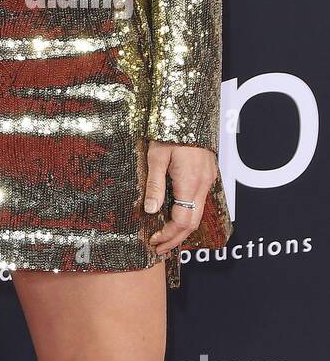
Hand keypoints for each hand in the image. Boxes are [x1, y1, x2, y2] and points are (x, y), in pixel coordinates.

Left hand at [144, 140, 218, 256]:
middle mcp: (203, 185)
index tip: (153, 240)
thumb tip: (150, 211)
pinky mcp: (208, 175)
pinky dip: (188, 215)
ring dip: (182, 229)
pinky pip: (199, 202)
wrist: (188, 112)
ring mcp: (208, 180)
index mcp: (190, 183)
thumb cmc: (169, 130)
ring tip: (165, 238)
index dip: (168, 235)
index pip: (182, 221)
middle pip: (193, 223)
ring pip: (198, 214)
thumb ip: (154, 185)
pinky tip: (176, 217)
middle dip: (175, 238)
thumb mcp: (156, 157)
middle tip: (159, 248)